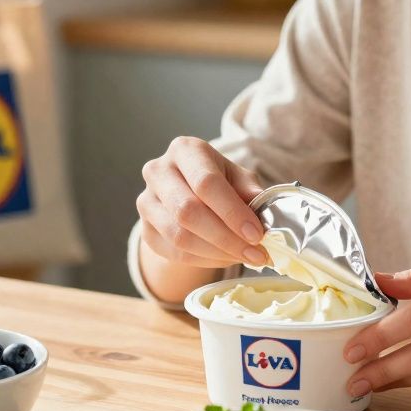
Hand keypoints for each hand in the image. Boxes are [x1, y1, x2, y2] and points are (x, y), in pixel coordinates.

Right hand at [137, 136, 266, 269]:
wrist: (187, 194)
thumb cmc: (218, 182)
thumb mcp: (237, 178)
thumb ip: (250, 192)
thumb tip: (264, 215)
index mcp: (185, 150)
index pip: (206, 183)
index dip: (232, 212)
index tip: (257, 234)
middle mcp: (158, 171)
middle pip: (189, 212)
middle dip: (227, 238)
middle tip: (256, 253)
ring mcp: (146, 201)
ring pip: (180, 236)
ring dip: (217, 253)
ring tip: (245, 257)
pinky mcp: (145, 230)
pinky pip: (175, 253)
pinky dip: (206, 260)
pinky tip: (226, 258)